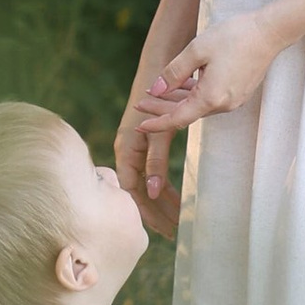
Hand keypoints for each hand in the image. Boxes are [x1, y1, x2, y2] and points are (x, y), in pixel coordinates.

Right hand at [114, 94, 184, 237]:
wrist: (159, 73)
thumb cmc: (159, 102)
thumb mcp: (160, 133)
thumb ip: (155, 161)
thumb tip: (153, 192)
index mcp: (126, 152)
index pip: (131, 193)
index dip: (147, 212)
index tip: (166, 228)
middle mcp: (126, 153)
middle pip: (137, 193)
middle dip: (155, 213)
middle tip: (175, 231)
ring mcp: (133, 150)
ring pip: (144, 185)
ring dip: (160, 202)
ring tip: (178, 218)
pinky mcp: (142, 146)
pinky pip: (149, 174)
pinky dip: (161, 188)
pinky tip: (174, 196)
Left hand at [142, 10, 279, 129]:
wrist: (269, 31)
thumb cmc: (234, 36)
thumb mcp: (197, 50)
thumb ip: (174, 72)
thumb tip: (157, 90)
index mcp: (211, 97)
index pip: (178, 119)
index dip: (157, 123)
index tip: (139, 125)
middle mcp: (224, 104)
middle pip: (186, 113)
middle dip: (162, 109)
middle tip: (140, 103)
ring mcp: (233, 100)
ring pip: (198, 105)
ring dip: (177, 100)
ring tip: (156, 92)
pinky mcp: (239, 92)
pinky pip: (210, 98)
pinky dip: (193, 94)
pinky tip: (182, 85)